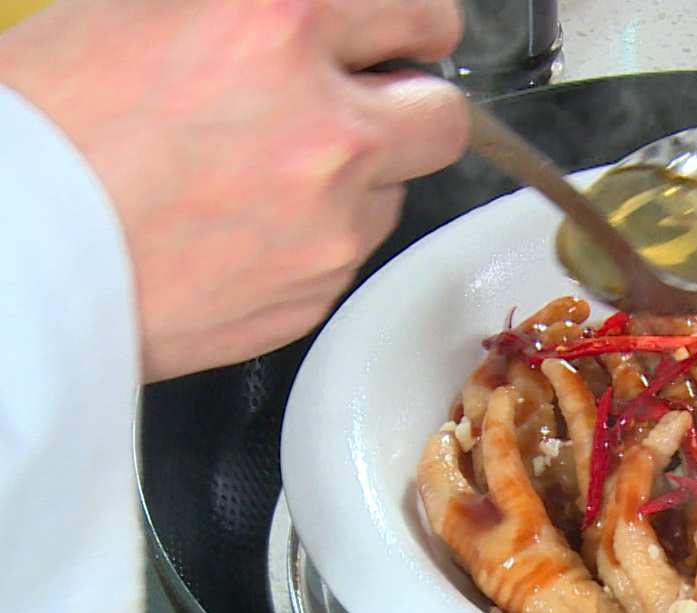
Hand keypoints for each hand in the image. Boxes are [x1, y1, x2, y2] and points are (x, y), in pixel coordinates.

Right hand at [0, 0, 467, 380]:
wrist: (15, 258)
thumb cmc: (46, 134)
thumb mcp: (142, 13)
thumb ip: (260, 16)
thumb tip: (316, 22)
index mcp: (280, 22)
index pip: (422, 11)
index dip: (414, 28)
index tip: (407, 37)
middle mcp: (327, 125)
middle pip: (444, 117)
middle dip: (410, 107)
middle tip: (364, 106)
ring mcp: (330, 220)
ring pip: (395, 191)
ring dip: (355, 178)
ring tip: (261, 174)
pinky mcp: (315, 291)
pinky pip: (347, 252)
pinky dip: (315, 237)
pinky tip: (241, 224)